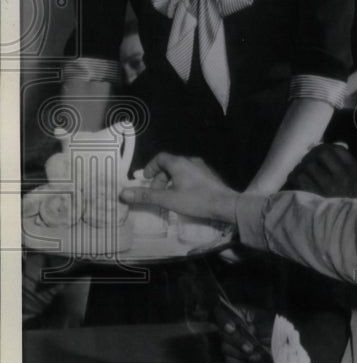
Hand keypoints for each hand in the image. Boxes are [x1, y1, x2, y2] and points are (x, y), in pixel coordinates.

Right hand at [120, 153, 238, 222]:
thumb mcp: (168, 199)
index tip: (146, 180)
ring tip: (169, 197)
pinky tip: (184, 198)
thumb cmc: (196, 200)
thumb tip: (123, 193)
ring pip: (180, 171)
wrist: (226, 205)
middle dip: (159, 178)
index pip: (160, 158)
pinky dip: (181, 183)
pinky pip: (190, 176)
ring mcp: (202, 168)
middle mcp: (191, 161)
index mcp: (180, 163)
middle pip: (170, 165)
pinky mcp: (209, 176)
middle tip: (156, 193)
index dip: (150, 168)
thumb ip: (146, 196)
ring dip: (170, 182)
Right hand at [214, 301, 271, 362]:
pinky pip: (230, 360)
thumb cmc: (274, 329)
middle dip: (237, 341)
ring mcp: (229, 342)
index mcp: (238, 313)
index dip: (223, 321)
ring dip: (240, 353)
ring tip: (255, 354)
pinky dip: (241, 362)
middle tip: (250, 348)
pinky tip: (251, 360)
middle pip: (222, 333)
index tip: (232, 329)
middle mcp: (230, 327)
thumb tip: (249, 330)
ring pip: (225, 348)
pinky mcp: (231, 356)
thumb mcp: (269, 323)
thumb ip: (259, 326)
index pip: (221, 313)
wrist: (280, 346)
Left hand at [285, 144, 356, 200]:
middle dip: (311, 157)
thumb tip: (330, 147)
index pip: (337, 150)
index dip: (324, 148)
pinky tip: (295, 183)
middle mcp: (343, 177)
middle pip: (321, 153)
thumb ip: (347, 167)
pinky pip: (299, 178)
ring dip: (302, 168)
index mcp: (355, 173)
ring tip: (300, 174)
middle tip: (307, 163)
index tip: (318, 153)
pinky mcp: (314, 198)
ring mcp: (328, 188)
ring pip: (307, 165)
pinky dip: (295, 178)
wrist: (352, 230)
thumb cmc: (355, 207)